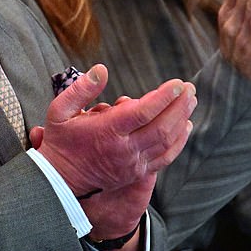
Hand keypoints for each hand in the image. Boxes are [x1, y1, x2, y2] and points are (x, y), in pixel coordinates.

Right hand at [30, 64, 195, 211]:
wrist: (60, 180)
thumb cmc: (60, 141)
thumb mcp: (59, 110)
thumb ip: (81, 89)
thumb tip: (101, 69)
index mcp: (106, 131)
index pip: (143, 112)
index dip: (164, 97)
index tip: (178, 84)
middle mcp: (123, 149)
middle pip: (161, 126)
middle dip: (179, 105)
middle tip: (190, 88)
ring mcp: (132, 164)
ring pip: (166, 142)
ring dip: (182, 120)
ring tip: (191, 102)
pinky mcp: (136, 173)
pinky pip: (165, 158)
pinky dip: (179, 142)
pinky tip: (185, 126)